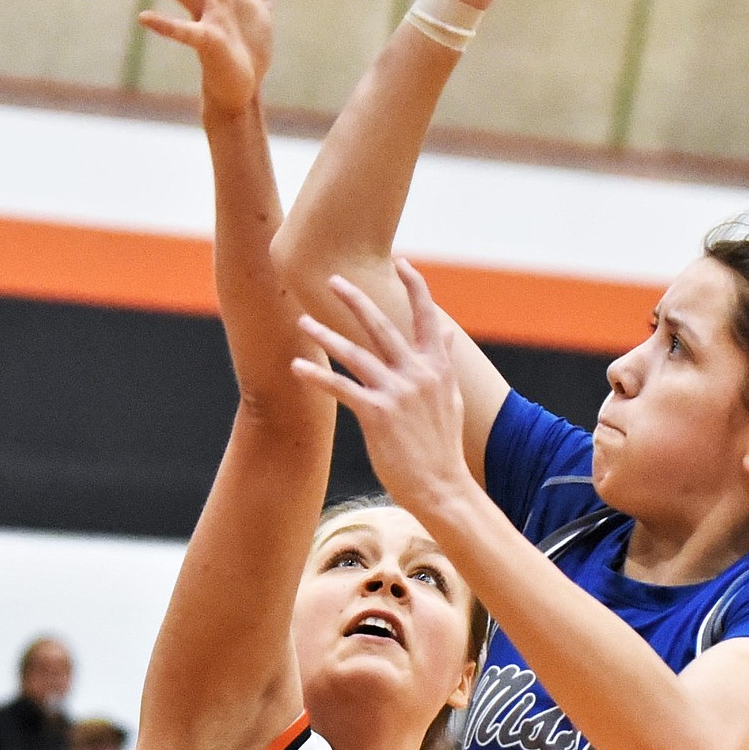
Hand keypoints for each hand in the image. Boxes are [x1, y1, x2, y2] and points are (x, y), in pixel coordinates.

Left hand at [293, 260, 470, 525]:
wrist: (443, 487)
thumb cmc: (443, 446)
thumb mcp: (451, 399)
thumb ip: (444, 363)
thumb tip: (446, 335)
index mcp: (437, 368)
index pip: (427, 317)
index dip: (415, 287)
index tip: (403, 262)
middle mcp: (418, 374)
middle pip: (382, 326)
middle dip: (356, 300)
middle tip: (333, 279)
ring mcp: (397, 393)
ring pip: (355, 353)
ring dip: (326, 335)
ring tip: (304, 321)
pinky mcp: (377, 414)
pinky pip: (341, 388)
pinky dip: (317, 376)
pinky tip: (297, 366)